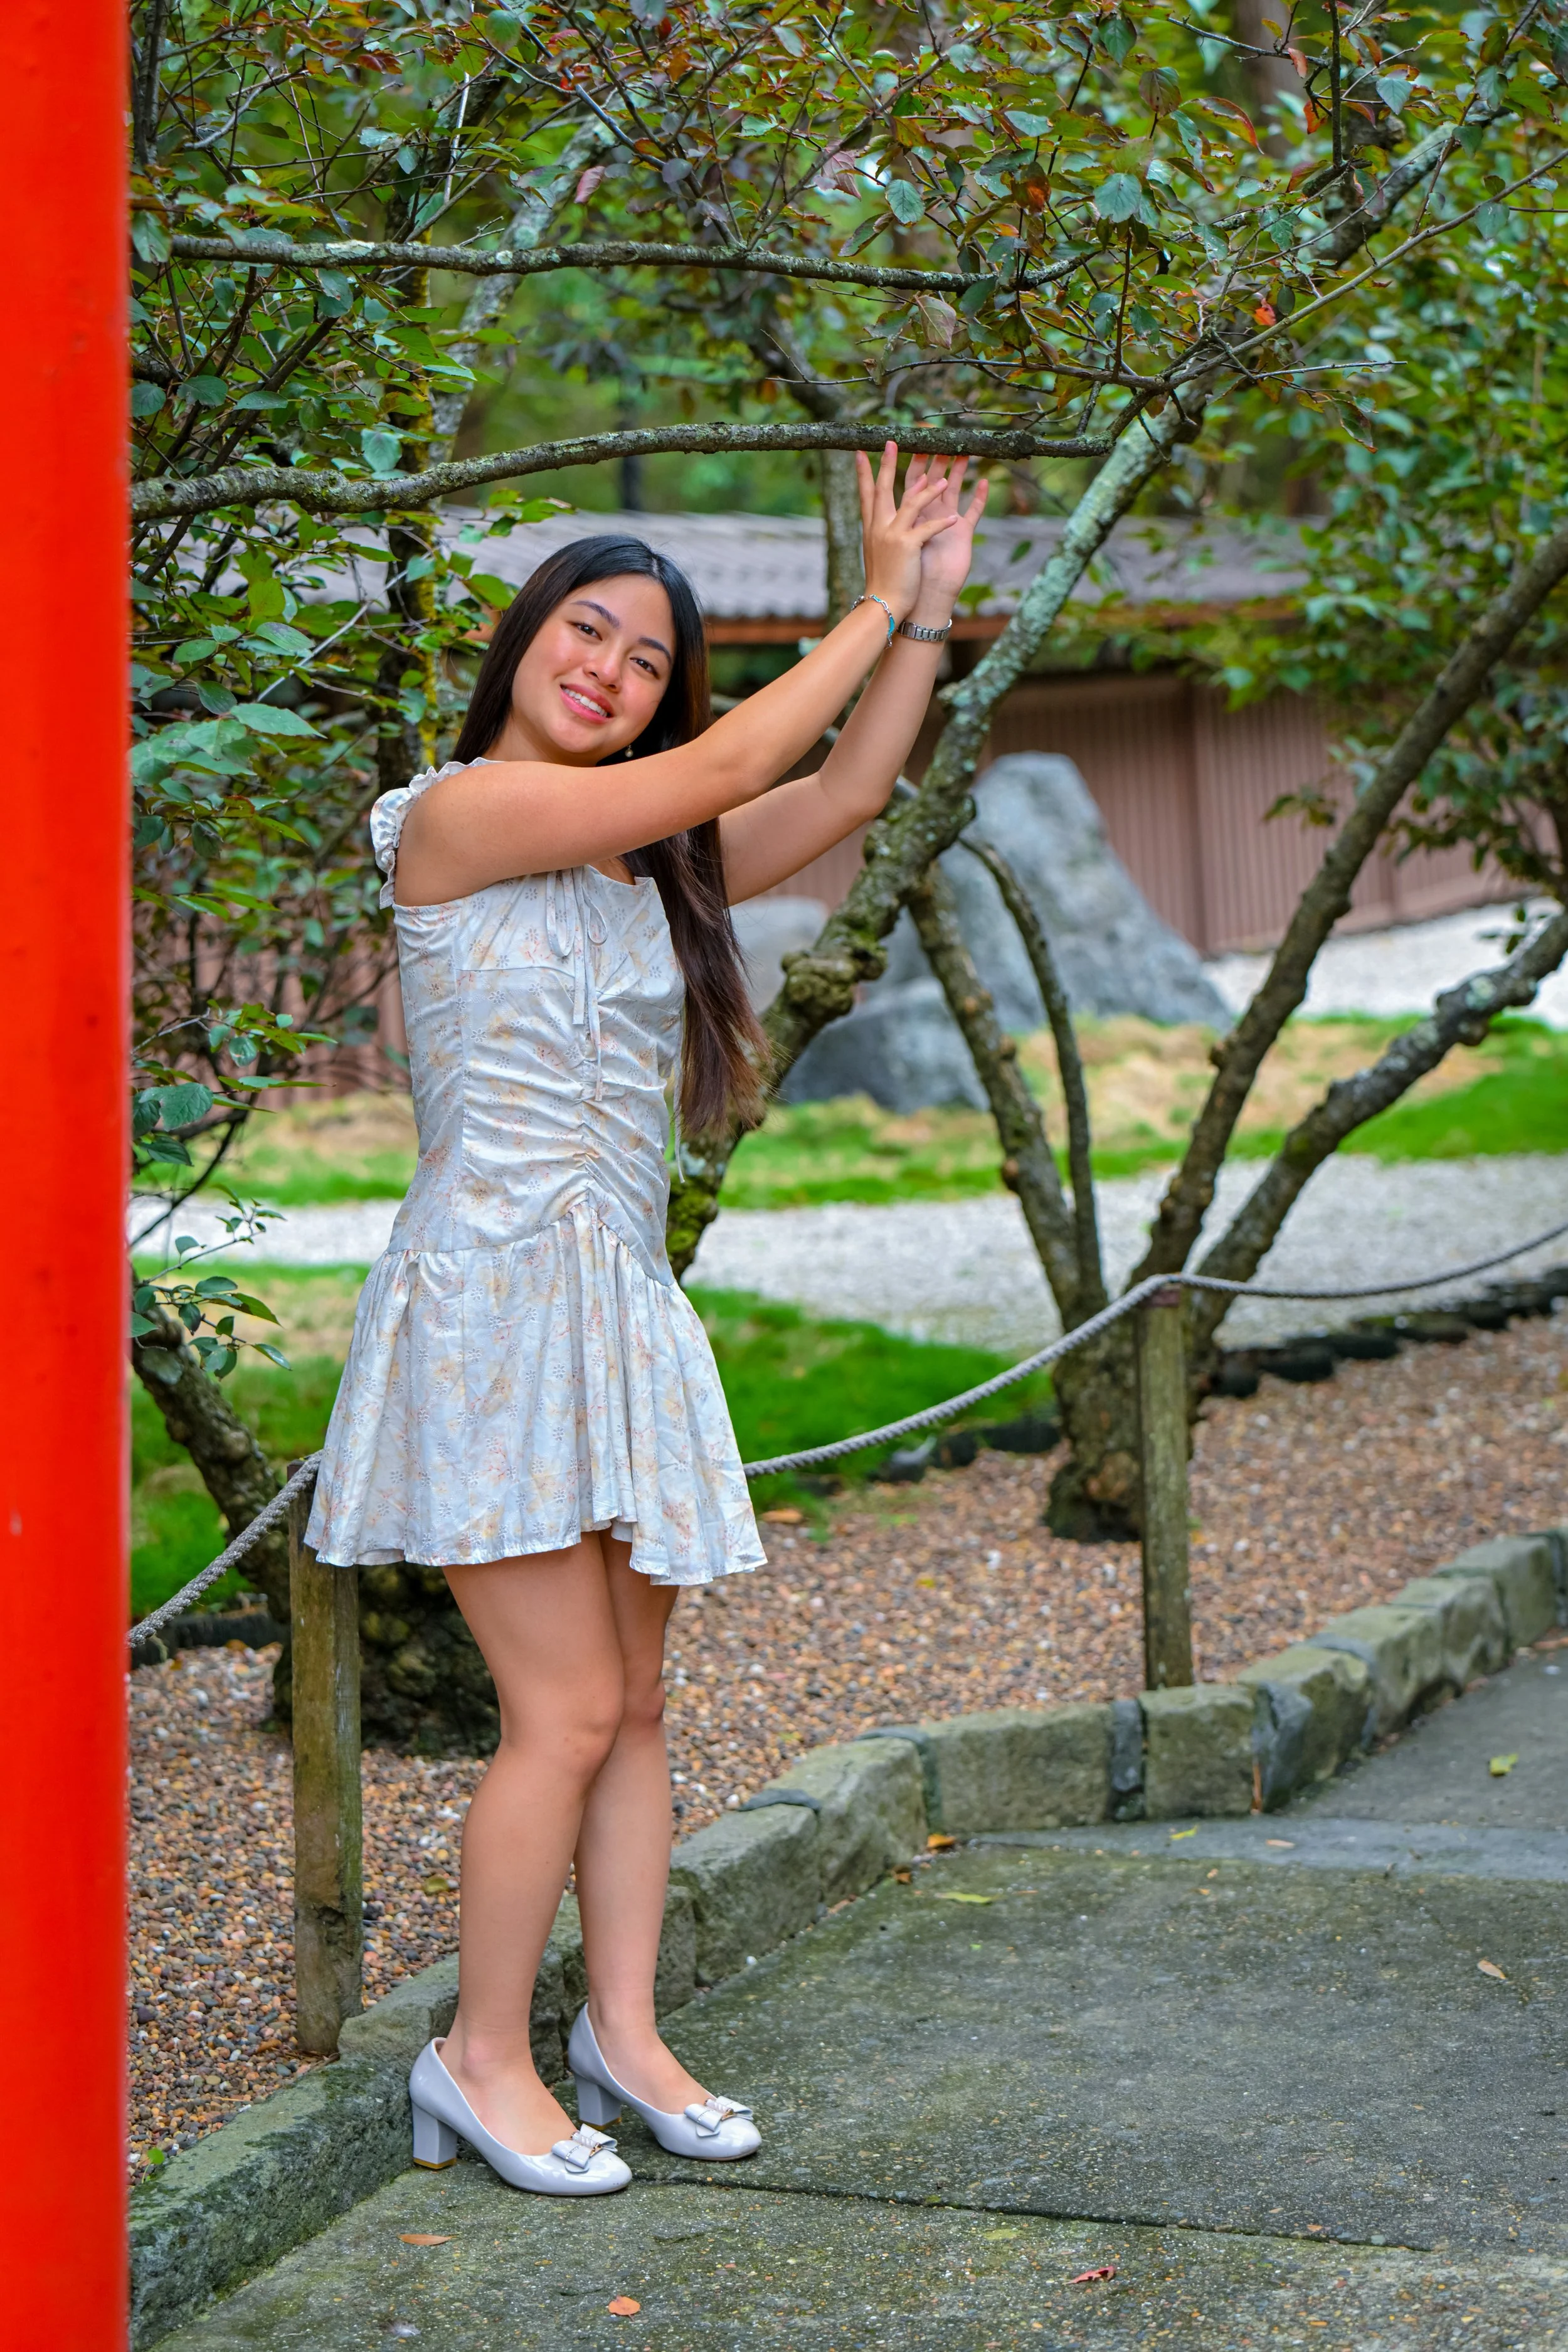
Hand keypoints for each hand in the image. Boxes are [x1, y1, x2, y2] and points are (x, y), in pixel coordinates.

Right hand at [853, 442, 960, 623]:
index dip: (864, 473)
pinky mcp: (908, 546)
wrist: (882, 604)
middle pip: (884, 489)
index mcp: (872, 529)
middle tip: (893, 442)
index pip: (866, 495)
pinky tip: (954, 517)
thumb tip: (883, 522)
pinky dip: (941, 522)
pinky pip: (928, 528)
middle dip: (888, 464)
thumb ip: (882, 534)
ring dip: (929, 490)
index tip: (860, 453)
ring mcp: (893, 535)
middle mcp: (879, 527)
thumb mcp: (878, 553)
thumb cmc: (883, 582)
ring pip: (912, 503)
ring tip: (944, 479)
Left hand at [902, 454, 989, 625]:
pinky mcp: (961, 535)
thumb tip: (882, 487)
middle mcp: (923, 516)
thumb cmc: (900, 576)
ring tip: (963, 451)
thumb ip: (897, 513)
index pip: (900, 483)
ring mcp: (944, 524)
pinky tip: (984, 481)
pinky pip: (974, 513)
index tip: (895, 440)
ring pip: (952, 489)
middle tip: (934, 437)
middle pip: (927, 480)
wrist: (919, 600)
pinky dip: (979, 498)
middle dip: (931, 459)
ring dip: (957, 470)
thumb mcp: (896, 539)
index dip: (897, 463)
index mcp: (903, 516)